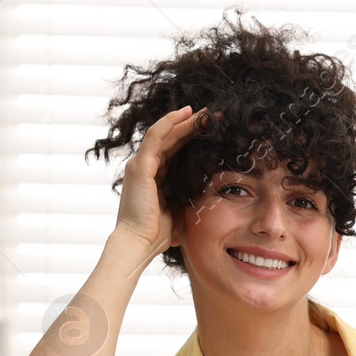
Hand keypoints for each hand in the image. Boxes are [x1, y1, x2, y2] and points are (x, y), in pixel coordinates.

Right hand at [113, 104, 220, 257]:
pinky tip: (186, 113)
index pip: (176, 150)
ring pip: (165, 133)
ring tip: (205, 111)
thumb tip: (213, 195)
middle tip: (214, 115)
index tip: (214, 130)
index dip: (194, 138)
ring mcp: (141, 164)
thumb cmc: (160, 233)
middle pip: (172, 138)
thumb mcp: (181, 210)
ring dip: (185, 120)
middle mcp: (146, 166)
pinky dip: (170, 122)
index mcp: (156, 176)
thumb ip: (190, 197)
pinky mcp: (141, 165)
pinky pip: (156, 136)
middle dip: (193, 125)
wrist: (140, 243)